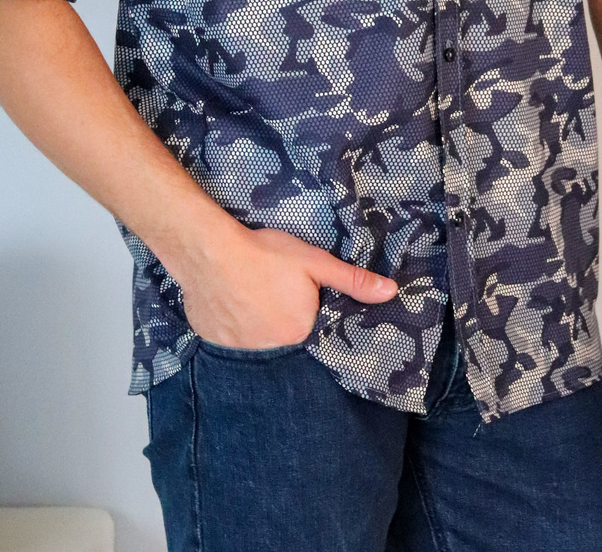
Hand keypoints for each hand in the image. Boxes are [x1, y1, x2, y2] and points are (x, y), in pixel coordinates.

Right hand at [176, 221, 398, 349]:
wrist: (209, 251)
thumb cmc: (265, 254)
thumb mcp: (315, 262)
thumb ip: (352, 281)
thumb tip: (391, 292)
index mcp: (300, 333)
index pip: (311, 330)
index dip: (306, 312)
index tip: (297, 298)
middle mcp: (272, 350)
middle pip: (284, 336)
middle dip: (282, 317)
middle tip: (271, 290)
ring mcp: (241, 350)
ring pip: (257, 339)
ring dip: (257, 323)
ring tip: (251, 294)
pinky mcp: (216, 343)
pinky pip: (231, 339)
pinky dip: (233, 325)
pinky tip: (231, 301)